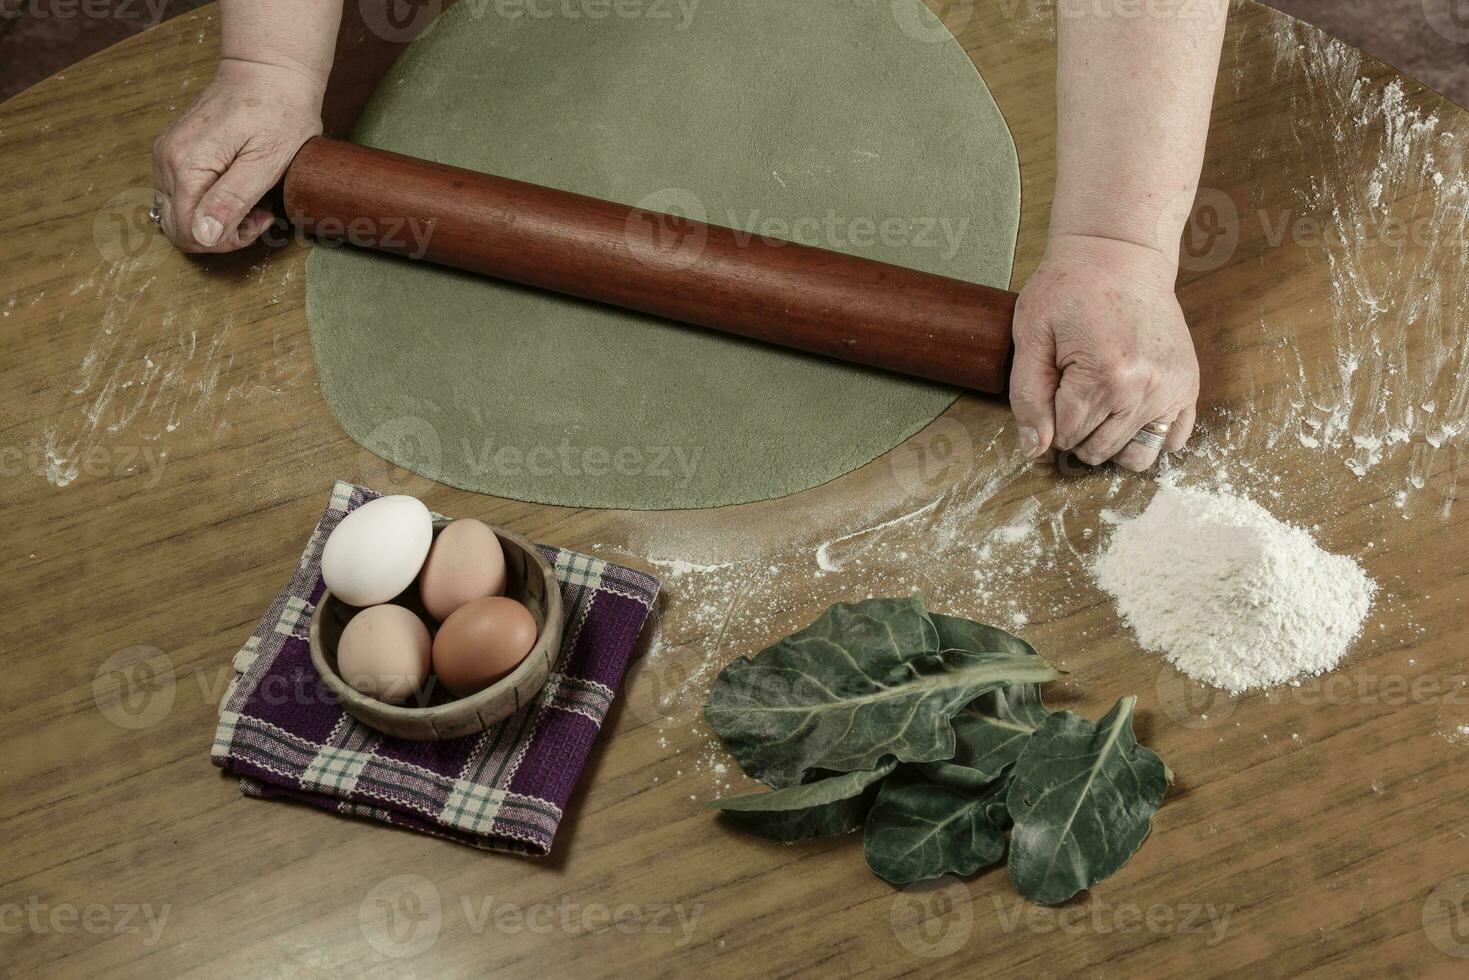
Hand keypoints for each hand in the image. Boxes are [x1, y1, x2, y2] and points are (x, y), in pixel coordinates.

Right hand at [152, 59, 324, 252]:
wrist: (268, 70)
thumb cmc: (278, 112)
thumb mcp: (266, 161)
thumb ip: (232, 200)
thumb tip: (203, 235)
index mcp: (186, 165)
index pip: (189, 232)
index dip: (227, 240)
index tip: (261, 219)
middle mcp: (166, 160)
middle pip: (178, 226)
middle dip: (221, 234)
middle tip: (259, 214)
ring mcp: (166, 154)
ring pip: (179, 213)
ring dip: (216, 219)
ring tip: (253, 200)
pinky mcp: (174, 151)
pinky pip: (181, 194)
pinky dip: (208, 202)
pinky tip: (238, 188)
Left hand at [1008, 234, 1198, 470]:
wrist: (1120, 254)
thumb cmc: (1069, 289)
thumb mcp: (1031, 336)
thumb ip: (1028, 397)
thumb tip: (1035, 450)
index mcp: (1102, 379)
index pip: (1063, 436)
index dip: (1048, 418)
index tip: (1051, 386)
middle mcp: (1144, 390)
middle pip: (1096, 450)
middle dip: (1075, 431)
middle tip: (1072, 391)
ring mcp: (1172, 389)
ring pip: (1134, 456)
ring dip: (1110, 442)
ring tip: (1099, 409)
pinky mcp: (1188, 384)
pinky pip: (1173, 440)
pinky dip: (1149, 436)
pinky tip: (1129, 411)